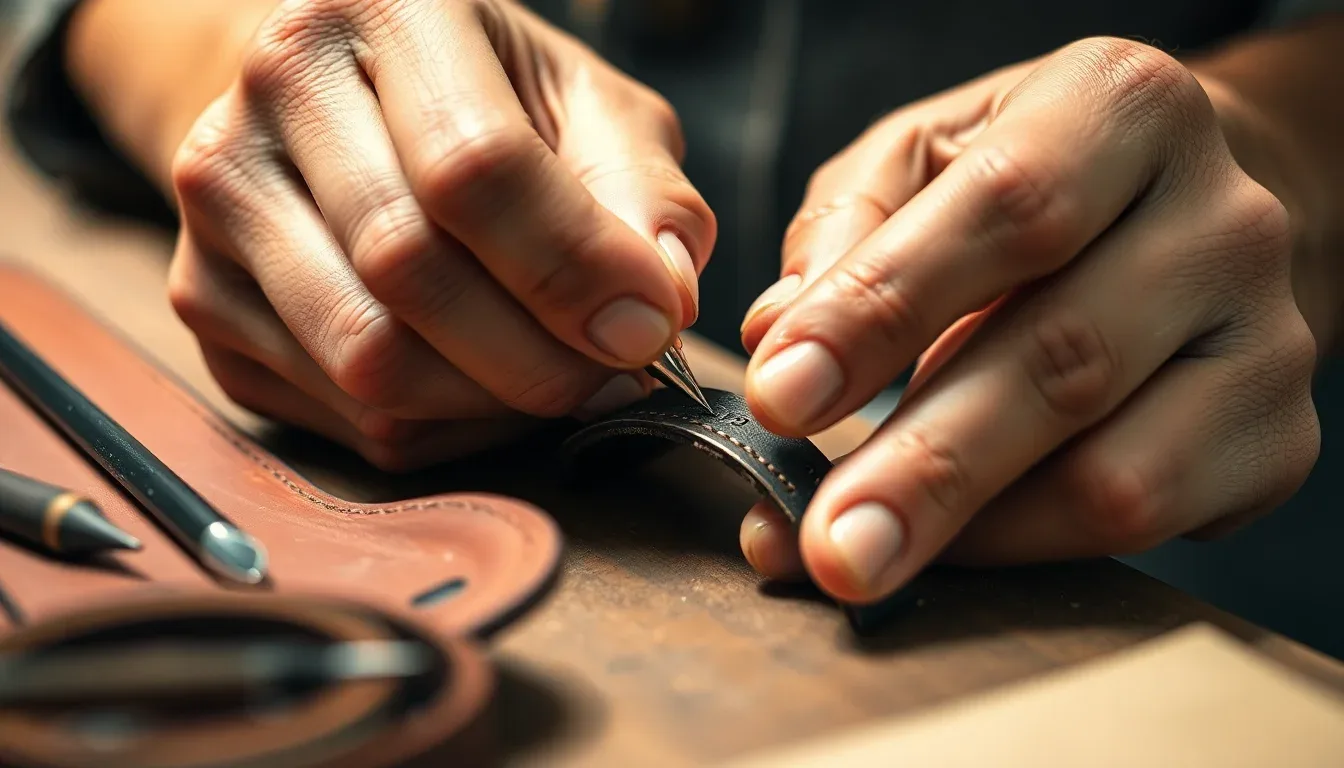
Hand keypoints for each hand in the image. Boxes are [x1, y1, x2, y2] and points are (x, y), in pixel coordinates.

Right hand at [161, 0, 713, 468]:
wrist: (351, 108)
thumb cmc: (492, 104)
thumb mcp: (587, 107)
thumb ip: (641, 190)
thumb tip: (658, 298)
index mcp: (380, 9)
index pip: (473, 166)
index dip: (572, 267)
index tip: (647, 325)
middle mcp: (274, 91)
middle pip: (409, 273)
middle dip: (540, 356)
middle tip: (613, 372)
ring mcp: (222, 201)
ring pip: (368, 361)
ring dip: (492, 403)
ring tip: (557, 377)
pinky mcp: (205, 299)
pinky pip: (344, 415)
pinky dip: (443, 430)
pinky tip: (485, 389)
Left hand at [737, 37, 1319, 602]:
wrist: (1182, 214)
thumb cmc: (1025, 183)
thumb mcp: (920, 158)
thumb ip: (845, 228)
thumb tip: (780, 336)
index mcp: (1121, 110)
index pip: (1007, 210)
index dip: (882, 310)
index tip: (778, 397)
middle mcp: (1219, 218)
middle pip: (1064, 360)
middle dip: (925, 466)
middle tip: (827, 545)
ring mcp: (1267, 336)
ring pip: (1113, 470)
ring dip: (971, 533)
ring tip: (863, 557)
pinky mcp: (1276, 436)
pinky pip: (1144, 521)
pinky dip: (1028, 547)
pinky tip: (950, 544)